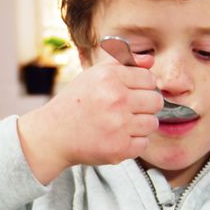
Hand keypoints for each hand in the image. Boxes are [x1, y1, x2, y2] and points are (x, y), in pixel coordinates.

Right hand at [17, 57, 163, 183]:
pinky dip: (133, 143)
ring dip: (140, 125)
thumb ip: (123, 63)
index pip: (149, 79)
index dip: (143, 87)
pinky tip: (117, 138)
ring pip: (152, 123)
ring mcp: (118, 125)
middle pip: (156, 101)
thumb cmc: (75, 103)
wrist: (53, 134)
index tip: (131, 93)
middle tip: (127, 110)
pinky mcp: (119, 148)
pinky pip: (143, 144)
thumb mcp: (94, 75)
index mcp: (110, 78)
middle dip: (145, 106)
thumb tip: (151, 60)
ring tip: (121, 124)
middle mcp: (115, 99)